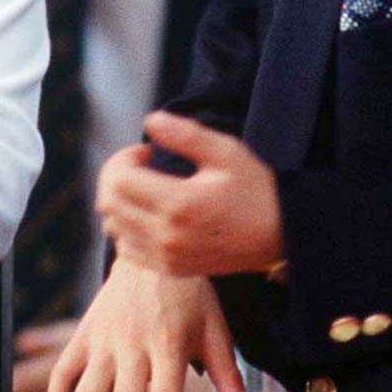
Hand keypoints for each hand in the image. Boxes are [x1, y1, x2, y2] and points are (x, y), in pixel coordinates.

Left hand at [97, 112, 283, 276]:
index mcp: (179, 204)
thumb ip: (185, 134)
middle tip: (141, 165)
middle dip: (116, 176)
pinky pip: (127, 250)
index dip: (123, 158)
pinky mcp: (172, 270)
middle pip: (109, 203)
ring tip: (145, 187)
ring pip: (114, 227)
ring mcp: (168, 257)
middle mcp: (167, 236)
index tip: (147, 153)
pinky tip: (148, 213)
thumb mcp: (225, 152)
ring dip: (119, 202)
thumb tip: (150, 120)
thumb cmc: (255, 189)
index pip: (119, 180)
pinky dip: (127, 228)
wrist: (281, 236)